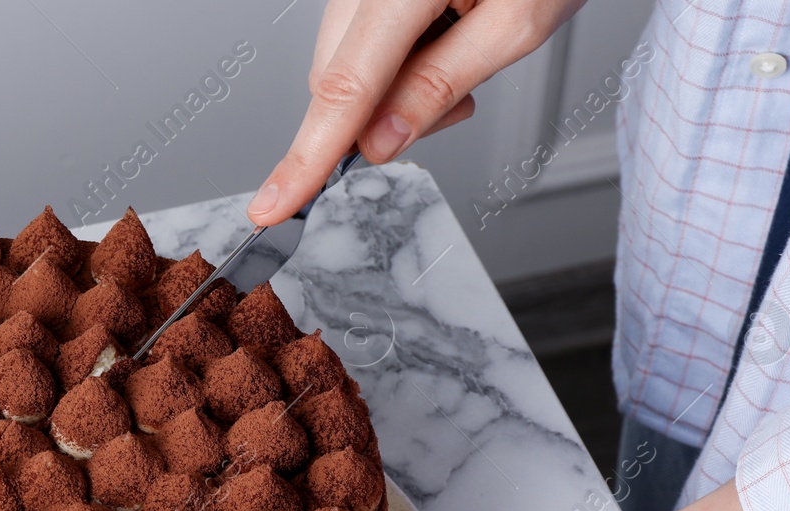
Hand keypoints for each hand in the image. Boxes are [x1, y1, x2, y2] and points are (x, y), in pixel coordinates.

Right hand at [248, 0, 585, 224]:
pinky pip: (361, 37)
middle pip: (335, 79)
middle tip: (459, 98)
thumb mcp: (516, 25)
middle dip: (381, 116)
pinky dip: (396, 58)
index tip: (274, 205)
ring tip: (462, 49)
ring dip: (391, 87)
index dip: (307, 158)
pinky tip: (444, 35)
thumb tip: (380, 141)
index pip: (343, 89)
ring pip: (345, 63)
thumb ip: (440, 85)